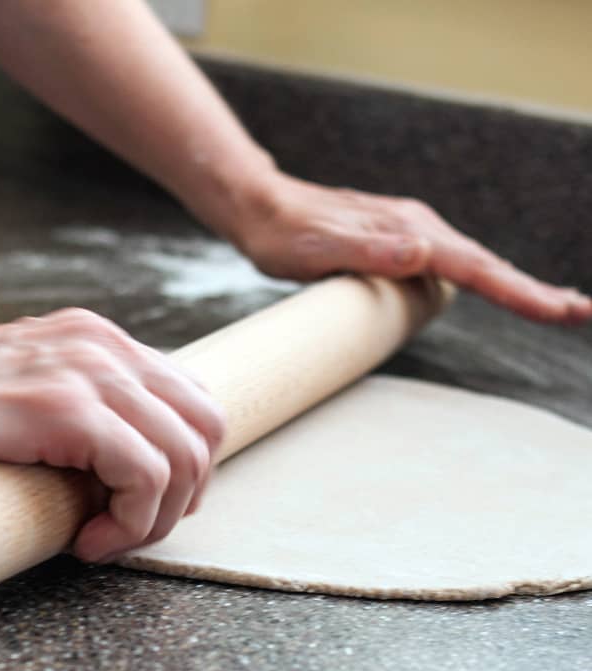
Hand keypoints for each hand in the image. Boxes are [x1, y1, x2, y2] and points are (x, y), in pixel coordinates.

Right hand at [0, 310, 225, 561]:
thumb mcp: (27, 399)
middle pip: (207, 425)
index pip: (192, 400)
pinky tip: (88, 540)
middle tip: (133, 526)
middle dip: (186, 492)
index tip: (144, 505)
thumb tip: (114, 473)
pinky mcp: (68, 409)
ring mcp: (90, 372)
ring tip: (103, 539)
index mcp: (100, 342)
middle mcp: (106, 347)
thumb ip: (77, 413)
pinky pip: (146, 475)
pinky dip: (132, 523)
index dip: (185, 463)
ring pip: (185, 455)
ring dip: (157, 518)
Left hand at [231, 171, 591, 324]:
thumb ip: (369, 251)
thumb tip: (423, 254)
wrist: (259, 210)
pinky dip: (476, 278)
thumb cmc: (284, 235)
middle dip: (529, 290)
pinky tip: (483, 288)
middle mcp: (415, 228)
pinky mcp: (394, 241)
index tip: (557, 310)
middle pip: (484, 264)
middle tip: (574, 312)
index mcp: (407, 231)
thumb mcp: (320, 249)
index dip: (516, 292)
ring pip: (470, 263)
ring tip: (545, 305)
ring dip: (509, 285)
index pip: (473, 267)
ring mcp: (407, 233)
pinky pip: (446, 262)